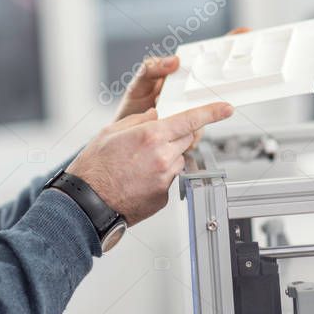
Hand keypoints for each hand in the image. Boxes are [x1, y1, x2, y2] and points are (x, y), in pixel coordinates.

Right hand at [67, 101, 234, 225]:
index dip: (212, 112)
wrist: (88, 204)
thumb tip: (153, 116)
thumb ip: (137, 121)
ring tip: (139, 163)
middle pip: (187, 139)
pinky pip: (170, 178)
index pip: (191, 120)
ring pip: (178, 159)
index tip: (226, 108)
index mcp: (151, 135)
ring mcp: (165, 177)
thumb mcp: (110, 133)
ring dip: (167, 156)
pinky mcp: (164, 195)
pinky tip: (139, 178)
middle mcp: (162, 156)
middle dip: (177, 135)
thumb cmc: (94, 169)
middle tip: (155, 139)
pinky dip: (160, 174)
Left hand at [113, 27, 251, 146]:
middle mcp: (192, 92)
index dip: (228, 44)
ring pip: (210, 110)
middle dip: (227, 81)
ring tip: (170, 111)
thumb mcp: (138, 83)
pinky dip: (192, 133)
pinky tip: (178, 130)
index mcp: (183, 75)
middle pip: (218, 84)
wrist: (128, 135)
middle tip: (227, 80)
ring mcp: (194, 111)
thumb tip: (174, 61)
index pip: (208, 57)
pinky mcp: (191, 131)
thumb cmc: (134, 106)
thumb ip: (151, 69)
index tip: (244, 32)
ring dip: (200, 113)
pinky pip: (199, 131)